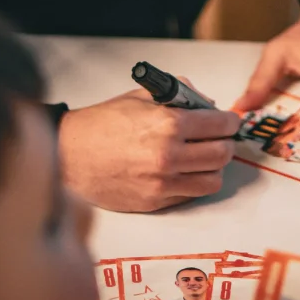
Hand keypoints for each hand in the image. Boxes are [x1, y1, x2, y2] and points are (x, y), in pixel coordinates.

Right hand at [59, 89, 239, 211]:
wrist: (70, 154)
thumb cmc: (103, 123)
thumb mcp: (143, 97)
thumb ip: (180, 96)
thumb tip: (207, 105)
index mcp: (168, 125)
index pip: (220, 125)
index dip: (229, 121)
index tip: (228, 121)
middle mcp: (169, 156)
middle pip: (223, 154)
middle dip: (225, 143)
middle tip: (218, 138)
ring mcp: (162, 183)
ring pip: (212, 180)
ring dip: (213, 167)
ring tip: (202, 157)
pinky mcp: (154, 203)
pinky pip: (190, 195)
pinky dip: (194, 182)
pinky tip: (183, 170)